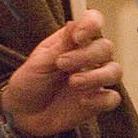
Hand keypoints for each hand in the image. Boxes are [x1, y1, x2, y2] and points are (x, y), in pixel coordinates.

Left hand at [0, 10, 121, 137]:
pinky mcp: (98, 102)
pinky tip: (82, 101)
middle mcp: (88, 58)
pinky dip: (100, 99)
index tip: (78, 37)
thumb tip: (74, 23)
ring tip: (73, 83)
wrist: (23, 114)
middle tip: (61, 64)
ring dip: (96, 76)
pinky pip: (113, 98)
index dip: (92, 24)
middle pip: (106, 47)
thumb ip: (61, 45)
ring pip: (115, 71)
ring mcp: (95, 80)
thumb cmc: (30, 82)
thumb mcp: (40, 62)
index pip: (94, 23)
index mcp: (73, 42)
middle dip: (86, 55)